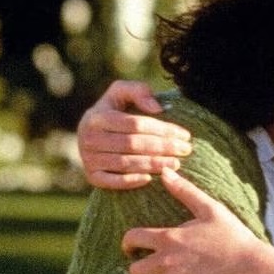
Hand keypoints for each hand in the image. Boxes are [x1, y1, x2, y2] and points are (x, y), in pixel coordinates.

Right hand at [77, 80, 192, 188]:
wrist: (92, 133)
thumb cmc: (114, 111)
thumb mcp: (122, 92)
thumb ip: (138, 91)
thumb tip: (157, 109)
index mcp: (97, 116)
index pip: (136, 124)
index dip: (162, 130)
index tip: (185, 135)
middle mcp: (89, 138)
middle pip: (133, 144)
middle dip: (163, 147)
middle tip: (185, 150)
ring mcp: (88, 158)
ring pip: (125, 163)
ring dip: (153, 164)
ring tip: (176, 164)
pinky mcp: (91, 176)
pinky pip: (112, 181)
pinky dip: (131, 181)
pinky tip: (151, 179)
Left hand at [122, 169, 268, 273]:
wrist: (250, 270)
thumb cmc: (233, 238)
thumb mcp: (210, 209)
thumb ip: (185, 191)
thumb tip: (165, 172)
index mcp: (169, 238)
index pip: (131, 239)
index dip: (128, 243)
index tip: (132, 248)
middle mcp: (165, 261)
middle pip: (134, 270)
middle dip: (141, 268)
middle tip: (153, 268)